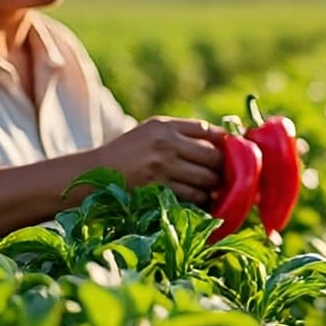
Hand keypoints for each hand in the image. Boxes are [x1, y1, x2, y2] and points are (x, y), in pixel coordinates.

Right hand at [91, 116, 224, 204]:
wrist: (93, 174)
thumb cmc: (127, 153)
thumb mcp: (150, 132)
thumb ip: (181, 133)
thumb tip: (222, 142)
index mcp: (164, 126)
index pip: (208, 131)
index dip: (226, 143)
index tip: (232, 153)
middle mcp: (165, 143)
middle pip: (213, 155)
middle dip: (224, 168)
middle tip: (226, 175)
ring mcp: (162, 167)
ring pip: (206, 178)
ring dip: (214, 187)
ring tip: (214, 189)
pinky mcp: (159, 189)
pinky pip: (193, 196)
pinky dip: (202, 200)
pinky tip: (202, 200)